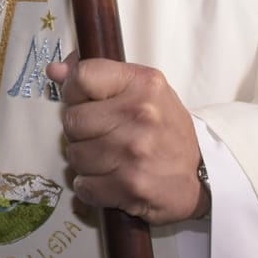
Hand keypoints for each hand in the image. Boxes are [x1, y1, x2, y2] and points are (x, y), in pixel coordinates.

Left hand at [46, 52, 208, 224]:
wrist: (203, 173)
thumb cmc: (164, 127)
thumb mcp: (141, 89)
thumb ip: (97, 75)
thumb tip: (55, 70)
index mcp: (142, 83)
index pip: (82, 77)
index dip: (74, 91)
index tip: (84, 101)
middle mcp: (140, 115)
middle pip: (72, 120)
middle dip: (80, 131)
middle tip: (101, 135)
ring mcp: (135, 152)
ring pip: (74, 155)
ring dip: (85, 161)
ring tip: (107, 158)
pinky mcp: (131, 187)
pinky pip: (84, 186)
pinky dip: (90, 187)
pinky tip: (108, 180)